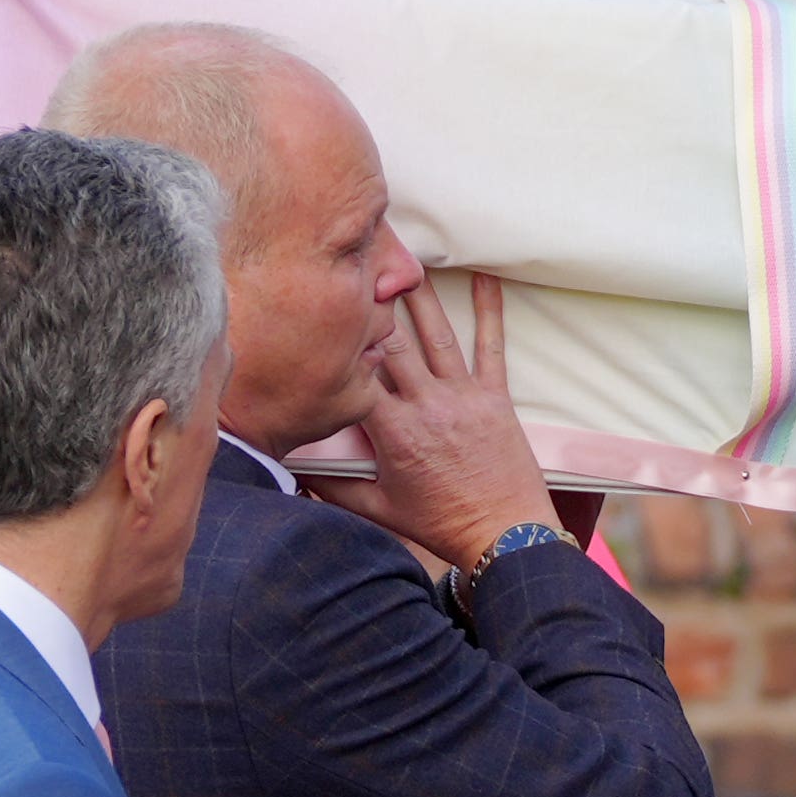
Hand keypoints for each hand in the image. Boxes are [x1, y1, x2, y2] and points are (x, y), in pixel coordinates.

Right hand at [318, 272, 548, 572]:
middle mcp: (425, 405)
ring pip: (436, 336)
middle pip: (392, 345)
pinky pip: (491, 346)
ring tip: (406, 261)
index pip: (357, 375)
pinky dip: (489, 311)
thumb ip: (333, 487)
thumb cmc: (441, 524)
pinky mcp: (495, 398)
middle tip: (359, 267)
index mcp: (392, 430)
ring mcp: (463, 397)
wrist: (504, 536)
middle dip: (374, 306)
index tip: (324, 315)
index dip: (340, 344)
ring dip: (419, 296)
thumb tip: (291, 471)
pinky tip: (486, 278)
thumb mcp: (378, 509)